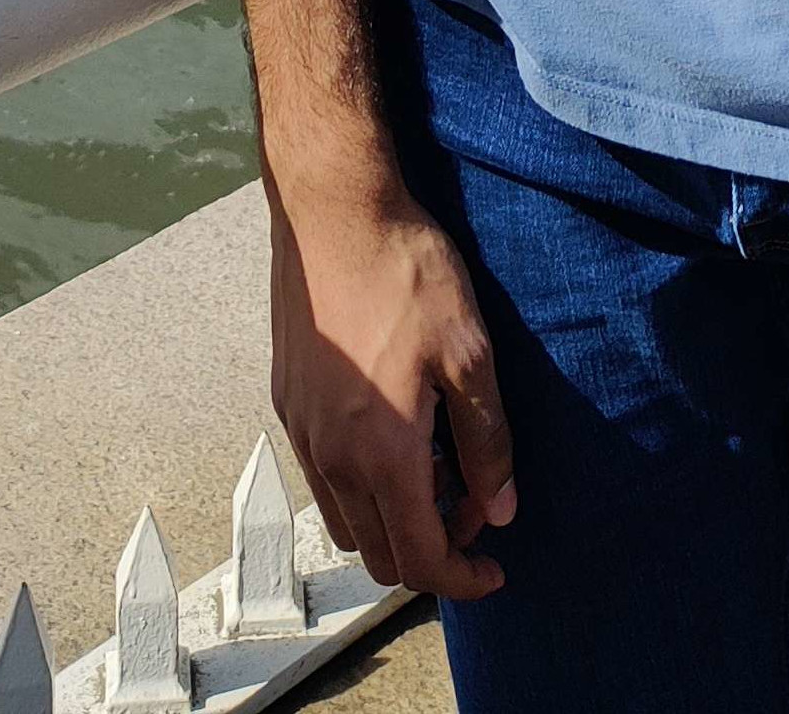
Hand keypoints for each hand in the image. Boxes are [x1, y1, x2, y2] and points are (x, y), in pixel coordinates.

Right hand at [266, 175, 517, 601]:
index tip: (494, 568)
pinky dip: (360, 485)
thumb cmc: (405, 271)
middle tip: (472, 502)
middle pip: (378, 554)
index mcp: (382, 453)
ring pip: (346, 520)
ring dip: (392, 519)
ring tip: (434, 464)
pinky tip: (391, 429)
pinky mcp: (287, 400)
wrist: (332, 209)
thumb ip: (487, 441)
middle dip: (430, 550)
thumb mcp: (469, 352)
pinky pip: (322, 476)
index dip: (462, 579)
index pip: (419, 560)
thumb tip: (500, 509)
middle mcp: (332, 456)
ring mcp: (302, 430)